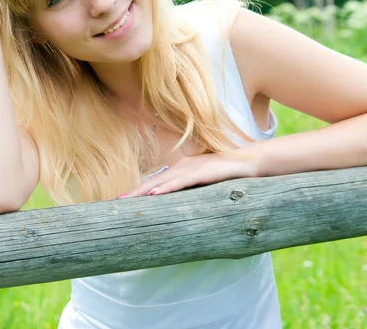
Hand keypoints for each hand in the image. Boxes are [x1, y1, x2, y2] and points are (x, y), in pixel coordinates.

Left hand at [125, 153, 257, 196]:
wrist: (250, 161)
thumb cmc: (228, 174)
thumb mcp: (206, 183)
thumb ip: (193, 189)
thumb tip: (182, 206)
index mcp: (182, 168)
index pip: (157, 181)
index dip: (141, 190)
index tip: (125, 200)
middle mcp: (182, 165)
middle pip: (154, 180)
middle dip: (135, 192)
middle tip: (117, 202)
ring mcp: (191, 167)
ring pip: (162, 181)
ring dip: (144, 191)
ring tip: (128, 200)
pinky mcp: (200, 172)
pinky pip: (179, 182)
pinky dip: (165, 188)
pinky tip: (153, 194)